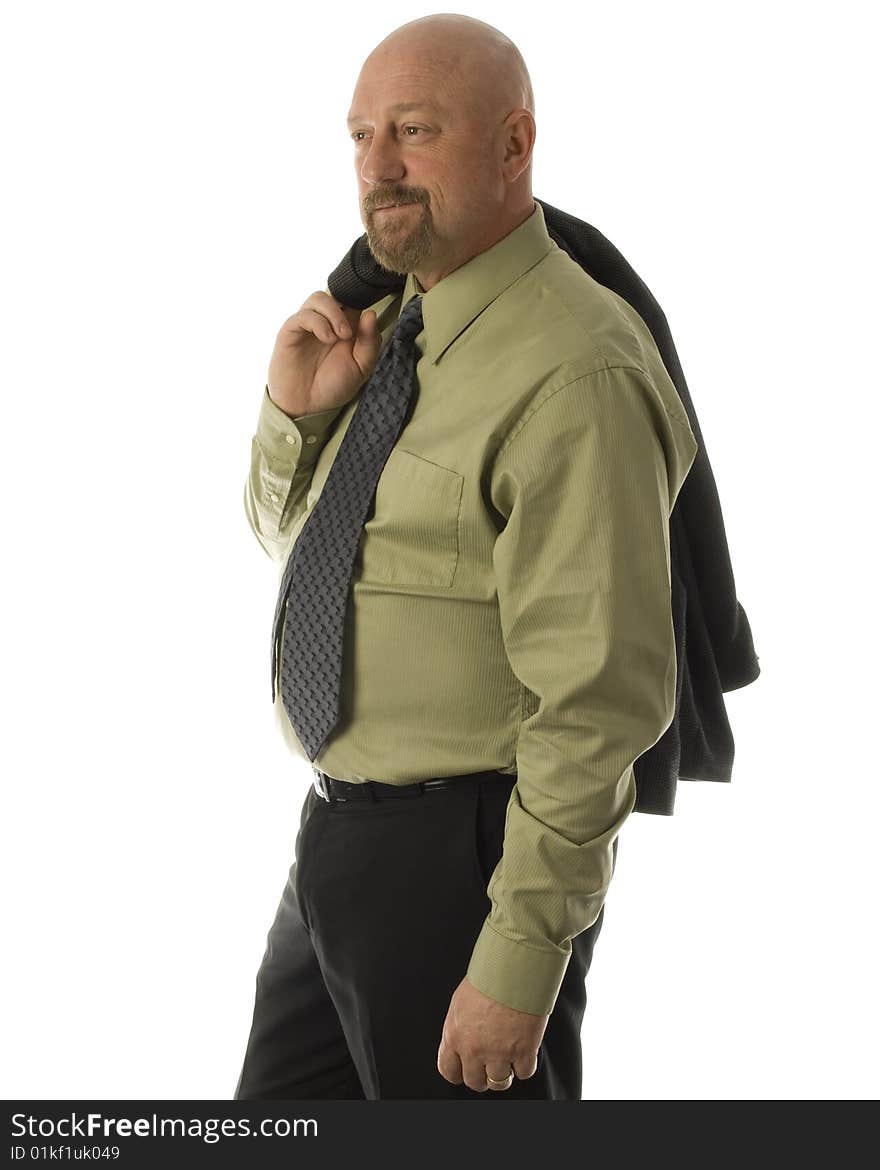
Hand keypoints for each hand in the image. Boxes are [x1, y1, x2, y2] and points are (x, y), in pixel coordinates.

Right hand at [266, 290, 381, 417]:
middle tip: (351, 333)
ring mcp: (308, 324)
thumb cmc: (333, 386)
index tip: (368, 315)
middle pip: (337, 290)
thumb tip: (371, 313)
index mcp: (346, 325)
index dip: (363, 299)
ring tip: (341, 336)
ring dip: (334, 313)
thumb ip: (369, 343)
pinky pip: (304, 315)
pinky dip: (318, 322)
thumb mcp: (361, 368)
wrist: (307, 406)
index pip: (355, 299)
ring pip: (319, 297)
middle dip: (348, 304)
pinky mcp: (291, 331)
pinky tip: (327, 338)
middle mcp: (327, 321)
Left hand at [436, 976, 548, 1091]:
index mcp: (454, 1035)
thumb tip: (463, 1038)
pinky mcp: (523, 1051)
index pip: (448, 1070)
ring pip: (499, 1082)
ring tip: (509, 1060)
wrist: (513, 968)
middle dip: (483, 1077)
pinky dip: (526, 1065)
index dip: (459, 1073)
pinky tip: (525, 1051)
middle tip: (490, 1066)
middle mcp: (474, 1049)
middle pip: (475, 1082)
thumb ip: (460, 1026)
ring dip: (505, 1074)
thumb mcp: (461, 1001)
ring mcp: (499, 1053)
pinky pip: (525, 1073)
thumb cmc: (488, 976)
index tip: (466, 1071)